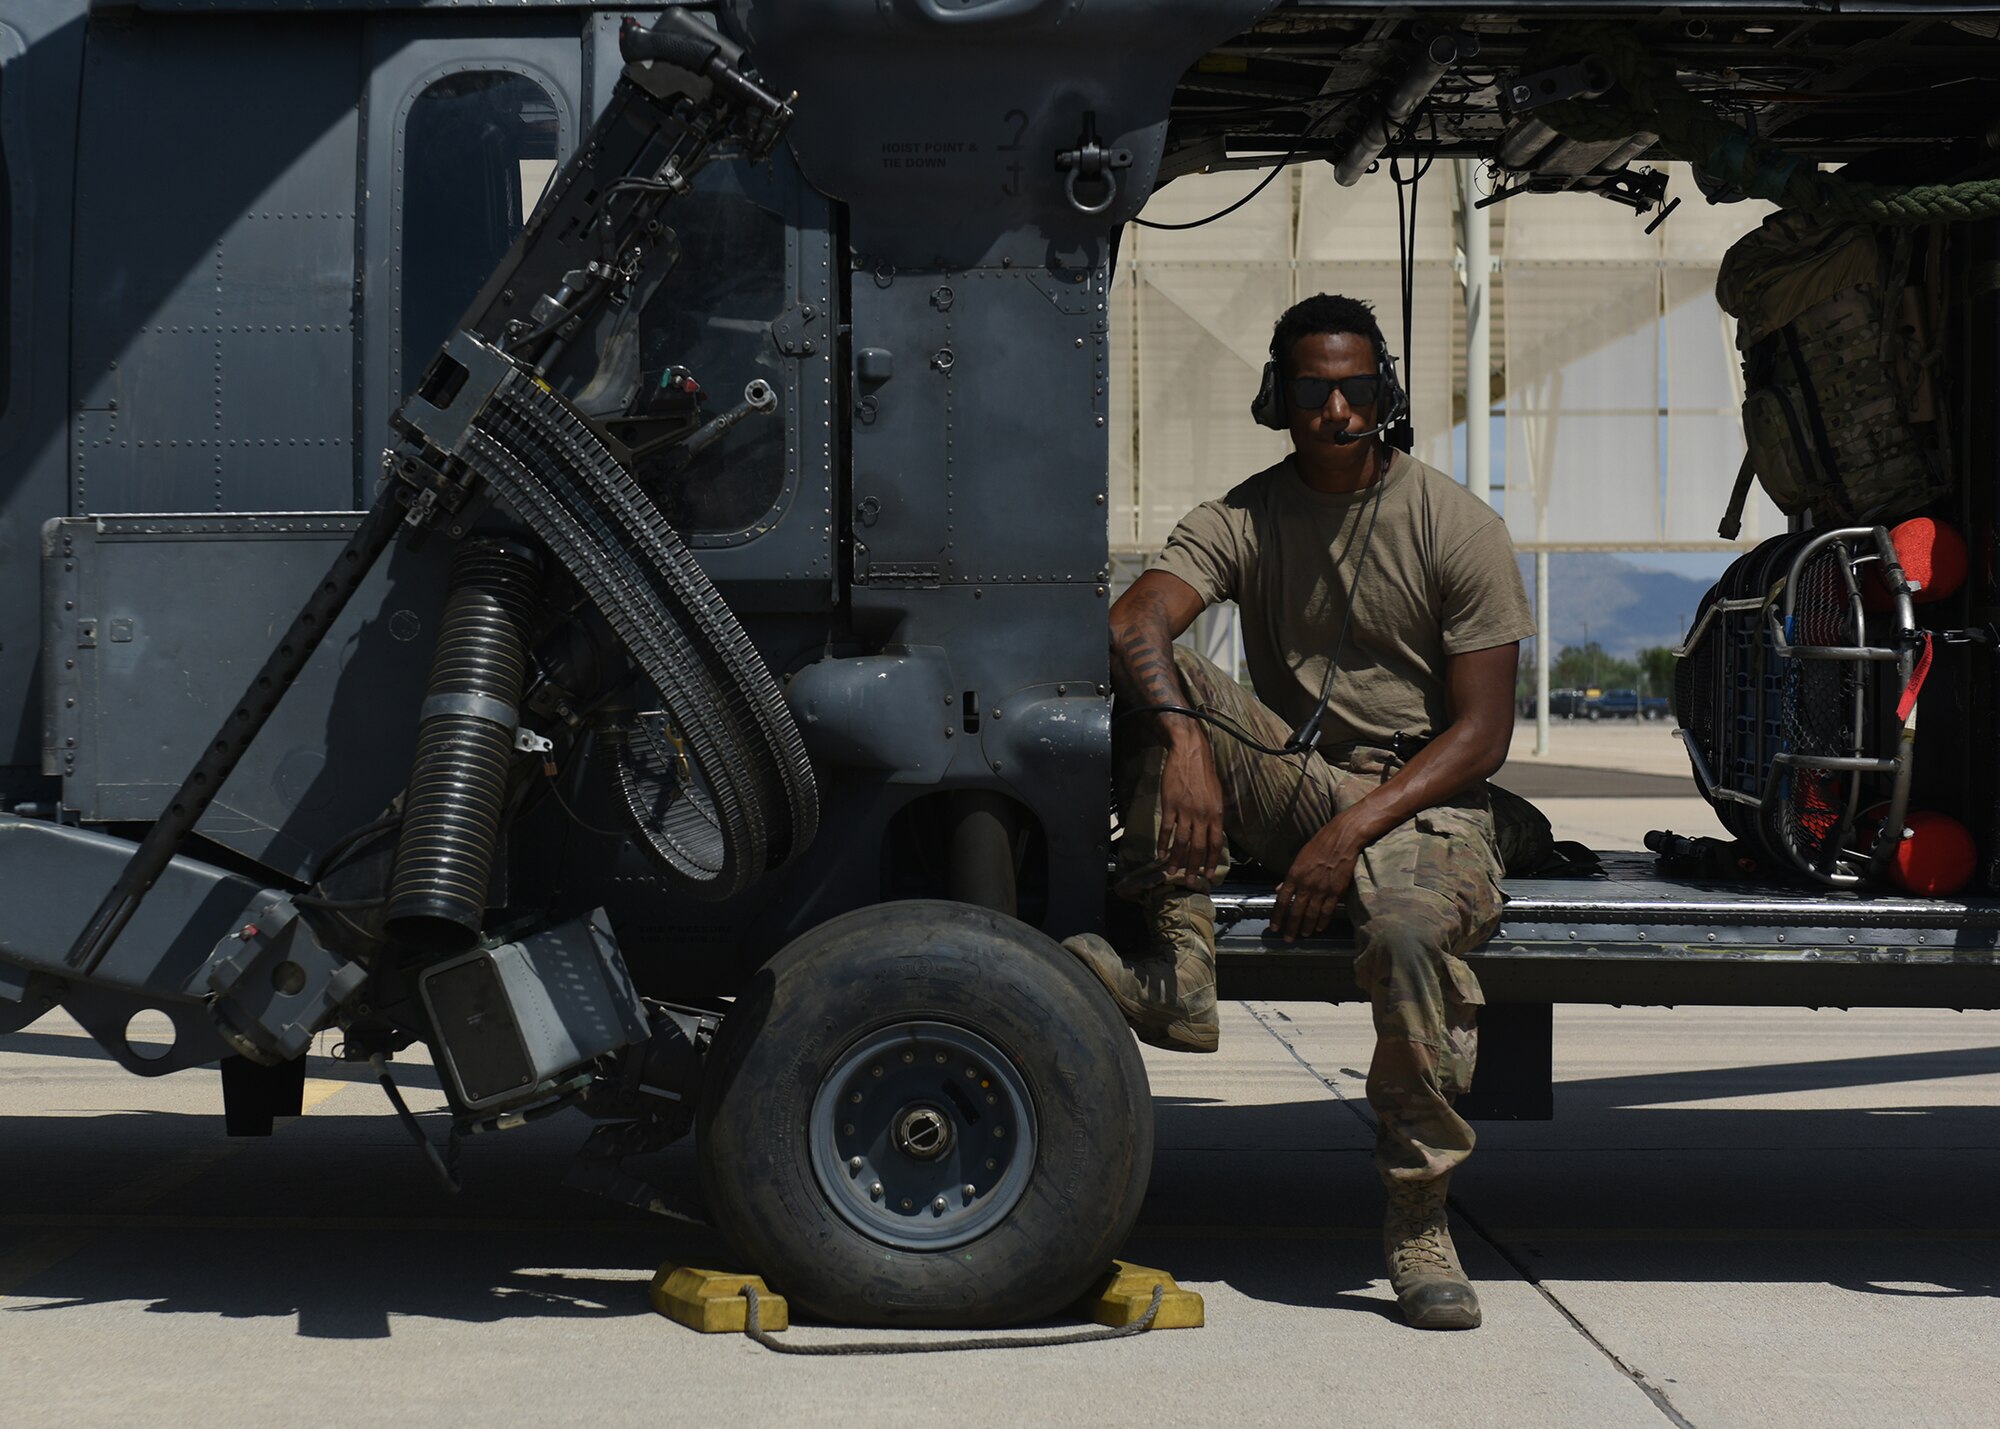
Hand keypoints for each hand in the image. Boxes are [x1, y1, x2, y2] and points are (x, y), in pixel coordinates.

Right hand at [1157, 738, 1224, 886]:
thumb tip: (1212, 834)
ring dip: (1176, 860)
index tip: (1207, 875)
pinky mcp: (1171, 805)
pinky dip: (1163, 844)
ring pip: (1181, 842)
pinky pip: (1167, 830)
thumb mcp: (1217, 795)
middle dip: (1193, 867)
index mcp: (1216, 814)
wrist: (1190, 753)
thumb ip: (1214, 816)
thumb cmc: (1204, 773)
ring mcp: (1186, 811)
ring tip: (1172, 873)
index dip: (1210, 861)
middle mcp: (1203, 816)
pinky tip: (1161, 855)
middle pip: (1198, 847)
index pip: (1215, 844)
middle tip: (1189, 881)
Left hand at [1273, 815, 1364, 942]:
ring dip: (1306, 927)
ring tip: (1302, 935)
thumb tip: (1278, 889)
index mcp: (1294, 875)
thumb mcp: (1299, 858)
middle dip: (1290, 928)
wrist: (1342, 839)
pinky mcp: (1336, 891)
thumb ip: (1289, 877)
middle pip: (1295, 912)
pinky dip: (1323, 921)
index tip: (1274, 928)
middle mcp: (1306, 885)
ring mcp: (1321, 890)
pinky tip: (1319, 928)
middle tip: (1287, 939)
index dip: (1277, 916)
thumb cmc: (1319, 845)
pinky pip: (1328, 911)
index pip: (1282, 901)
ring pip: (1311, 915)